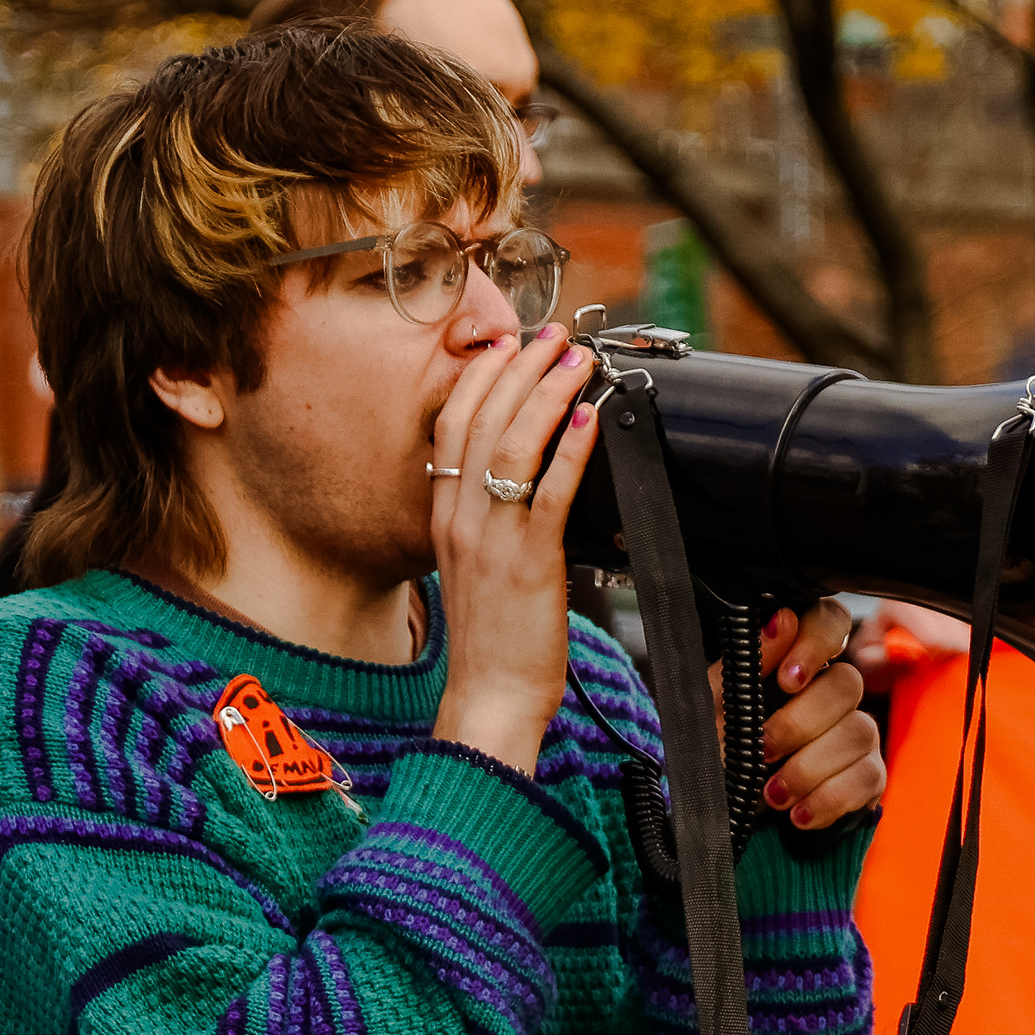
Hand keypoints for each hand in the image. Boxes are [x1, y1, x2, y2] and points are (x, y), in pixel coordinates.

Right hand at [428, 324, 603, 771]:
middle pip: (480, 420)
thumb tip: (523, 485)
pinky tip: (590, 420)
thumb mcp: (477, 568)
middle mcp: (460, 519)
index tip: (510, 345)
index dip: (481, 376)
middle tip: (554, 334)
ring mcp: (491, 539)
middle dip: (519, 367)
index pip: (451, 425)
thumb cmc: (494, 643)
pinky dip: (570, 449)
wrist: (489, 700)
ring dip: (547, 394)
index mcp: (444, 516)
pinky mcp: (528, 563)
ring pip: (511, 444)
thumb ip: (489, 522)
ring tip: (576, 361)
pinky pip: (549, 493)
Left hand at [738, 600, 884, 831]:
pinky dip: (828, 799)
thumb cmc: (717, 752)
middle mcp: (832, 693)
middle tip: (763, 751)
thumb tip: (782, 619)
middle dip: (800, 723)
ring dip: (809, 768)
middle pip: (847, 683)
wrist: (724, 814)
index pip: (829, 622)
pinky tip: (798, 813)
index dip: (816, 643)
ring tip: (772, 794)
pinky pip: (868, 778)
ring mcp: (855, 732)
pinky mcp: (867, 775)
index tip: (785, 680)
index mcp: (794, 664)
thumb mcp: (714, 707)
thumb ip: (747, 662)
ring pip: (859, 732)